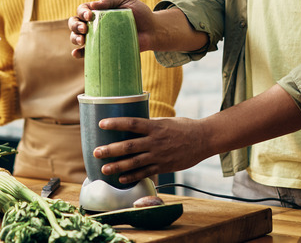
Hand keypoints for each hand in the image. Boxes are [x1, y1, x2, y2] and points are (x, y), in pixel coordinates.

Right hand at [68, 0, 155, 57]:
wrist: (152, 31)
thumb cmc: (140, 14)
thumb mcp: (126, 1)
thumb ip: (111, 0)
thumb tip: (94, 5)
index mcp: (98, 11)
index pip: (83, 9)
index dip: (82, 12)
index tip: (90, 15)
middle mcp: (94, 24)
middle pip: (75, 23)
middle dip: (75, 25)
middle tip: (84, 29)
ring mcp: (97, 38)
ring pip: (76, 37)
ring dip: (74, 38)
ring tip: (82, 40)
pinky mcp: (102, 50)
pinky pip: (86, 53)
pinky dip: (79, 53)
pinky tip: (76, 54)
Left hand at [92, 116, 210, 183]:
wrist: (204, 140)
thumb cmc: (184, 127)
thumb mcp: (166, 121)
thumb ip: (150, 124)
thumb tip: (132, 125)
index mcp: (155, 126)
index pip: (132, 123)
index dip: (116, 123)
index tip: (101, 124)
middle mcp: (155, 141)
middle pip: (129, 146)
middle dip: (111, 149)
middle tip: (96, 151)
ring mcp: (159, 155)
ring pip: (134, 162)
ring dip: (117, 166)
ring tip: (104, 168)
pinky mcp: (164, 166)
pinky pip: (145, 173)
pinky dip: (132, 176)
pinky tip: (121, 178)